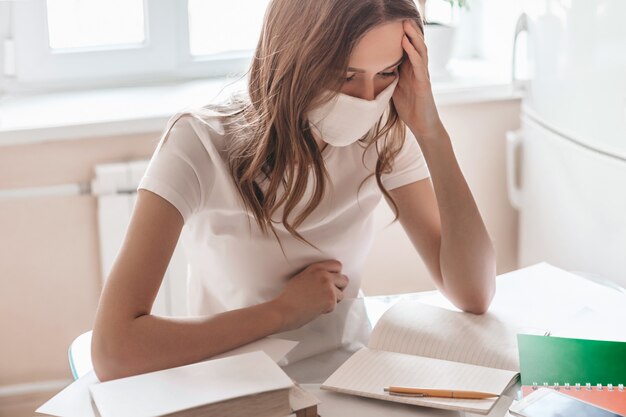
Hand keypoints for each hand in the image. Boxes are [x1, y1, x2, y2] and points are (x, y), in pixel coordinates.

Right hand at [271, 260, 348, 331]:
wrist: (283, 310)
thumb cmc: (289, 298)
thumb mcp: (301, 277)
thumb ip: (316, 275)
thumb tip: (328, 277)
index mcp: (316, 268)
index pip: (337, 265)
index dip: (337, 274)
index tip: (333, 282)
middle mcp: (324, 274)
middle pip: (344, 279)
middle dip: (339, 288)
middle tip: (327, 295)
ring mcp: (328, 286)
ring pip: (341, 294)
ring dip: (333, 300)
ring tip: (318, 303)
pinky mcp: (330, 299)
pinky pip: (336, 305)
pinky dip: (328, 309)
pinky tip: (316, 309)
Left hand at [392, 19, 443, 139]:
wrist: (423, 126)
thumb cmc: (409, 109)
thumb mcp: (394, 90)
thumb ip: (388, 78)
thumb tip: (370, 71)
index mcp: (410, 71)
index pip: (407, 49)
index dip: (402, 37)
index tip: (392, 24)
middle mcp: (418, 70)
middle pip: (415, 46)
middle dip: (409, 32)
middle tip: (400, 17)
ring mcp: (423, 76)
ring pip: (420, 51)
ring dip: (413, 37)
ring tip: (405, 24)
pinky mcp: (425, 84)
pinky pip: (419, 65)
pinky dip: (412, 53)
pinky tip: (406, 43)